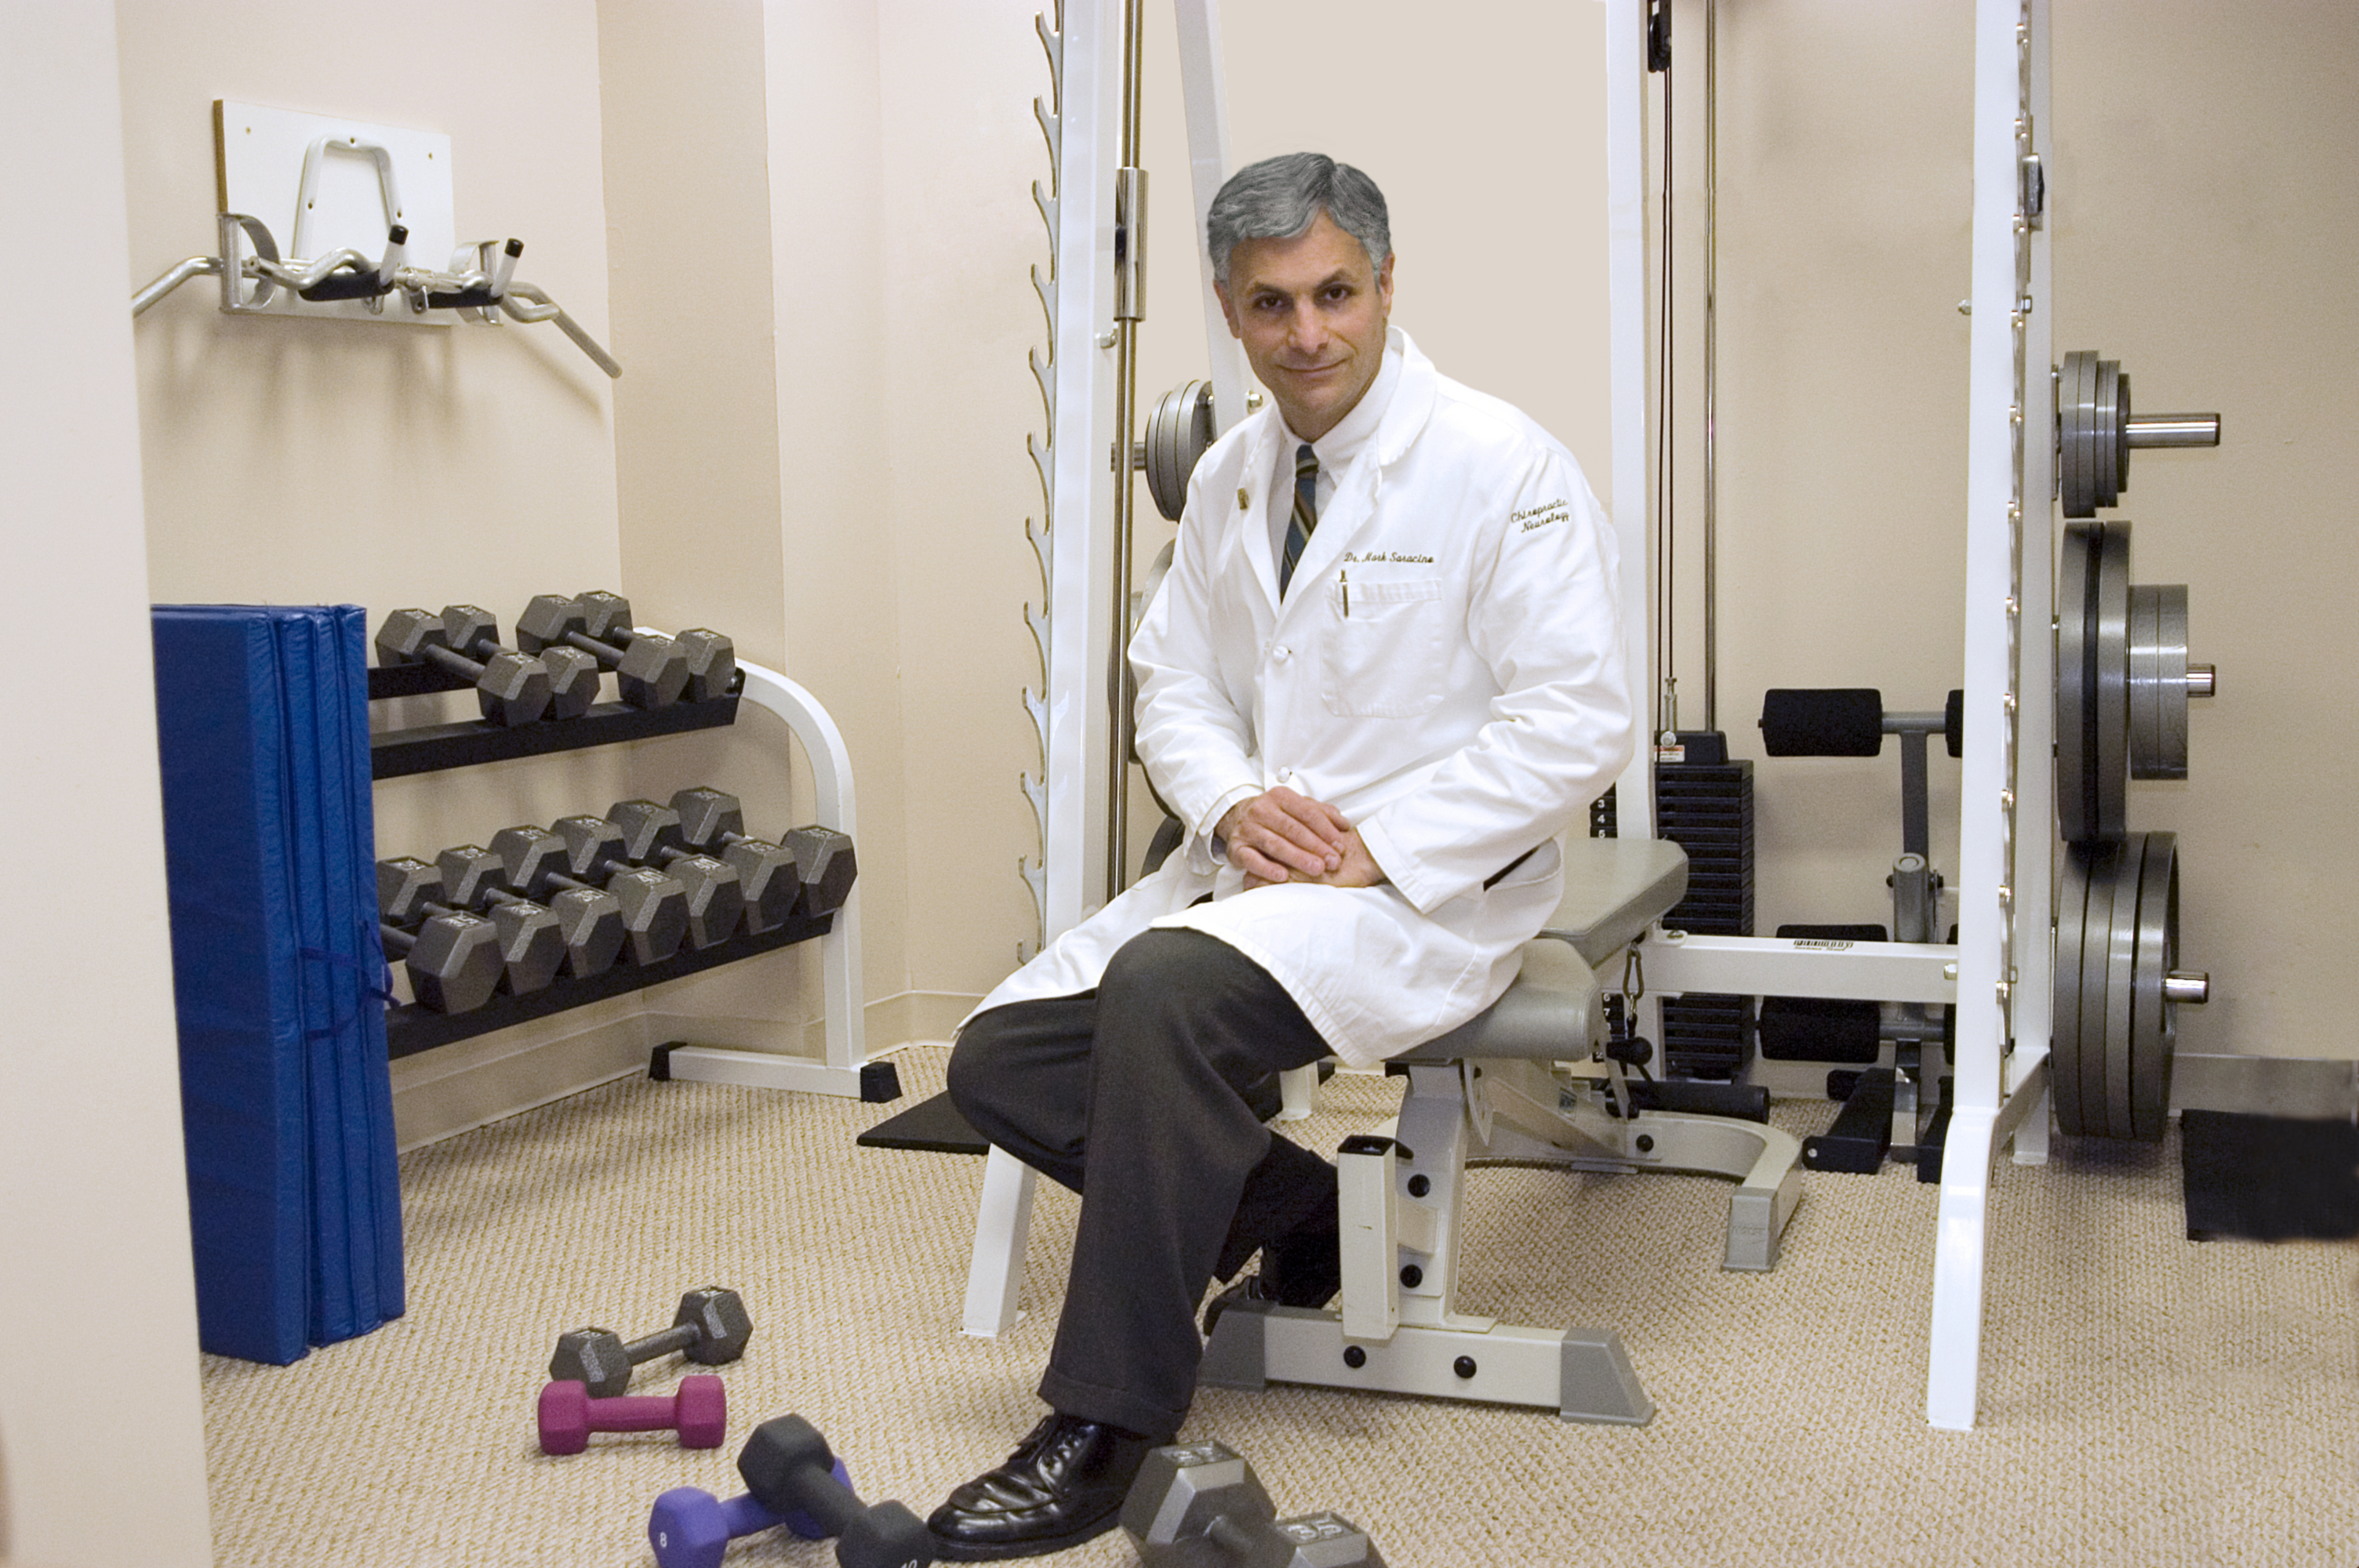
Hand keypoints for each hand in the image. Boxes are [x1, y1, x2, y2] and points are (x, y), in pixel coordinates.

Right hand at [1218, 787, 1386, 890]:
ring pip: (1274, 844)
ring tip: (1317, 869)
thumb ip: (1322, 813)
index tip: (1340, 846)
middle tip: (1333, 862)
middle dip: (1316, 846)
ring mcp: (1247, 829)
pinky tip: (1283, 876)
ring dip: (1297, 857)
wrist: (1236, 817)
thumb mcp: (1297, 807)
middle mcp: (1262, 810)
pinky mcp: (1236, 848)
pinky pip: (1251, 859)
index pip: (1307, 812)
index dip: (1325, 829)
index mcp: (1280, 796)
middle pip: (1292, 829)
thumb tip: (1344, 825)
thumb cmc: (1274, 815)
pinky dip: (1267, 868)